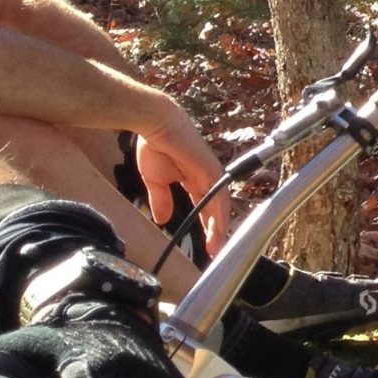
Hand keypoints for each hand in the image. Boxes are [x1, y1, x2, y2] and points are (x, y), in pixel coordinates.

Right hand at [134, 107, 230, 248]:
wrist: (156, 124)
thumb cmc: (156, 146)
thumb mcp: (156, 181)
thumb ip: (162, 199)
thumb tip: (163, 220)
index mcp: (196, 181)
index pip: (206, 208)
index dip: (207, 226)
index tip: (206, 245)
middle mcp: (208, 178)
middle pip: (217, 210)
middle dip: (216, 231)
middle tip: (215, 252)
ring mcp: (212, 173)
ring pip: (220, 206)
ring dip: (219, 227)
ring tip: (216, 247)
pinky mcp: (211, 169)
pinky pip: (218, 195)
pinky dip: (219, 213)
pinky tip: (218, 228)